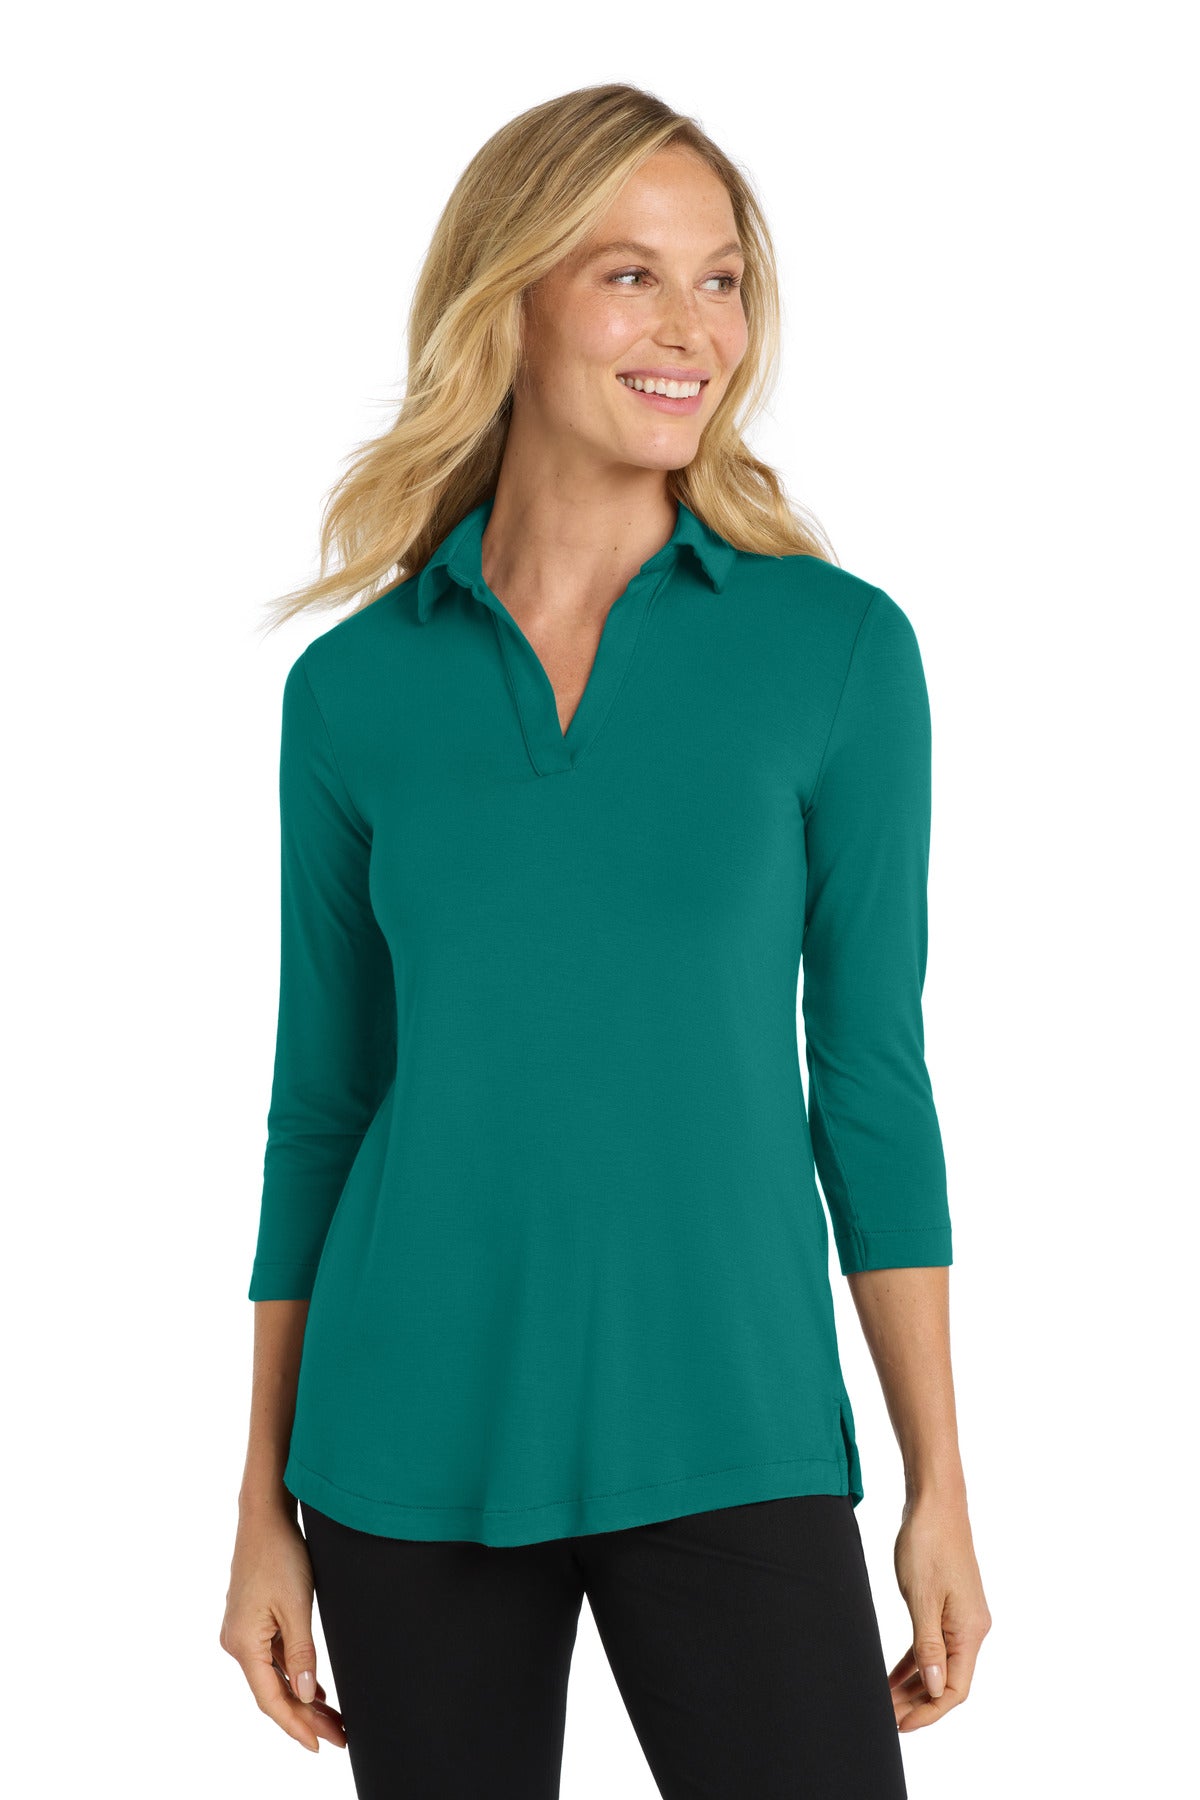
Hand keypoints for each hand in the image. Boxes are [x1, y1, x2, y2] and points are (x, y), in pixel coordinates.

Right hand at [220, 1504, 346, 1754]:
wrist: (265, 1516)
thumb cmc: (280, 1554)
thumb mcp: (297, 1606)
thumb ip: (301, 1654)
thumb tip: (304, 1696)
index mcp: (243, 1644)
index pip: (271, 1699)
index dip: (296, 1726)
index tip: (320, 1745)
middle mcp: (237, 1642)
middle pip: (273, 1691)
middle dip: (306, 1716)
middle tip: (340, 1735)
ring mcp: (243, 1631)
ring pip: (275, 1675)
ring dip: (302, 1696)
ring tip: (334, 1717)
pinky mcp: (252, 1619)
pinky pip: (273, 1658)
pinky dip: (294, 1673)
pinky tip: (315, 1687)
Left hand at [888, 1490, 990, 1731]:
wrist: (935, 1502)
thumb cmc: (928, 1544)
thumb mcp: (922, 1598)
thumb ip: (928, 1645)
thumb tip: (935, 1688)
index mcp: (970, 1631)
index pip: (956, 1689)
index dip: (930, 1711)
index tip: (901, 1725)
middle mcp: (971, 1628)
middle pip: (947, 1680)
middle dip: (917, 1702)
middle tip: (883, 1715)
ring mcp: (960, 1617)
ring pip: (938, 1664)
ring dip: (913, 1685)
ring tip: (885, 1701)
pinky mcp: (948, 1605)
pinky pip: (932, 1644)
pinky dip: (914, 1661)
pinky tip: (893, 1675)